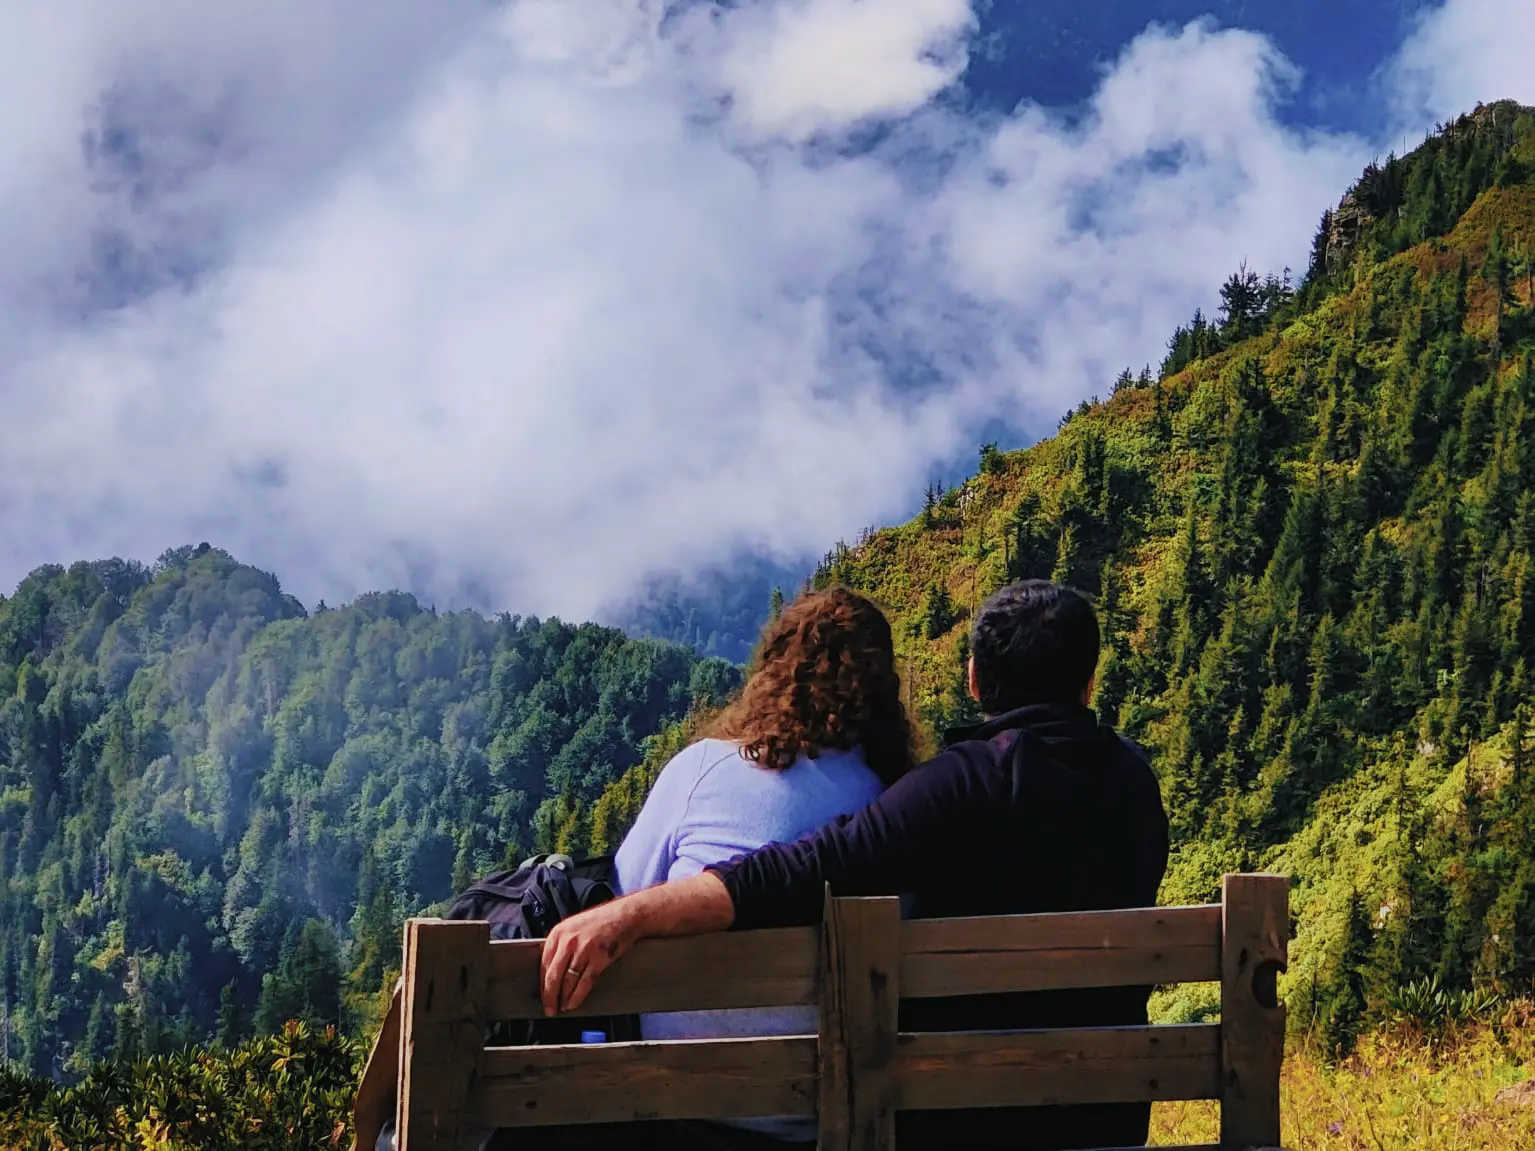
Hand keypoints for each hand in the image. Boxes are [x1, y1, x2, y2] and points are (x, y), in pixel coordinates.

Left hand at [539, 899, 637, 1015]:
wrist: (626, 915)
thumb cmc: (601, 921)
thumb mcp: (574, 927)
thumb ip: (561, 945)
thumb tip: (552, 970)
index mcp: (558, 933)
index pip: (544, 964)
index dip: (542, 984)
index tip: (543, 996)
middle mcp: (568, 941)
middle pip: (553, 976)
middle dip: (549, 996)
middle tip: (549, 1009)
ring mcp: (584, 950)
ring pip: (568, 982)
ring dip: (563, 999)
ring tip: (562, 1007)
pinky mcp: (599, 958)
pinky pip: (584, 983)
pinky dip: (577, 997)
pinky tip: (573, 1003)